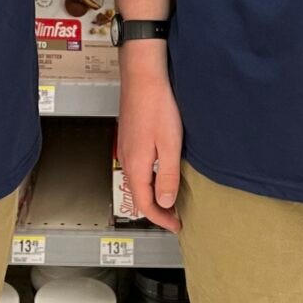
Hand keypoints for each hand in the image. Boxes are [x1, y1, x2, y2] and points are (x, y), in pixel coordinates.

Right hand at [118, 69, 183, 233]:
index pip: (145, 205)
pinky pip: (137, 167)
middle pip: (138, 195)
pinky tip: (161, 172)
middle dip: (157, 210)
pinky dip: (149, 178)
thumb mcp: (170, 145)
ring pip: (137, 181)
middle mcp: (127, 159)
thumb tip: (165, 203)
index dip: (161, 219)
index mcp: (136, 165)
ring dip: (153, 194)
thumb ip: (167, 176)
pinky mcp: (129, 137)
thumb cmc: (157, 105)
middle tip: (175, 216)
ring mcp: (126, 147)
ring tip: (170, 198)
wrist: (143, 76)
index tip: (176, 226)